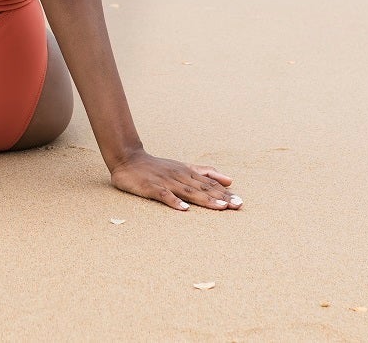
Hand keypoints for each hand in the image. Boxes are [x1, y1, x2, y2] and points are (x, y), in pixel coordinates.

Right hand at [110, 150, 239, 210]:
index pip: (210, 183)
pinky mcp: (152, 187)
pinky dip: (175, 202)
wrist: (128, 159)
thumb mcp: (183, 166)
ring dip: (205, 200)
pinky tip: (184, 209)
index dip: (225, 192)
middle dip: (221, 197)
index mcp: (187, 172)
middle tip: (237, 206)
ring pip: (189, 191)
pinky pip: (165, 195)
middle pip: (203, 188)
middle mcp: (180, 176)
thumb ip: (205, 172)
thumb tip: (229, 179)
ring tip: (220, 207)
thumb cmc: (157, 167)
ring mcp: (166, 182)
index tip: (240, 202)